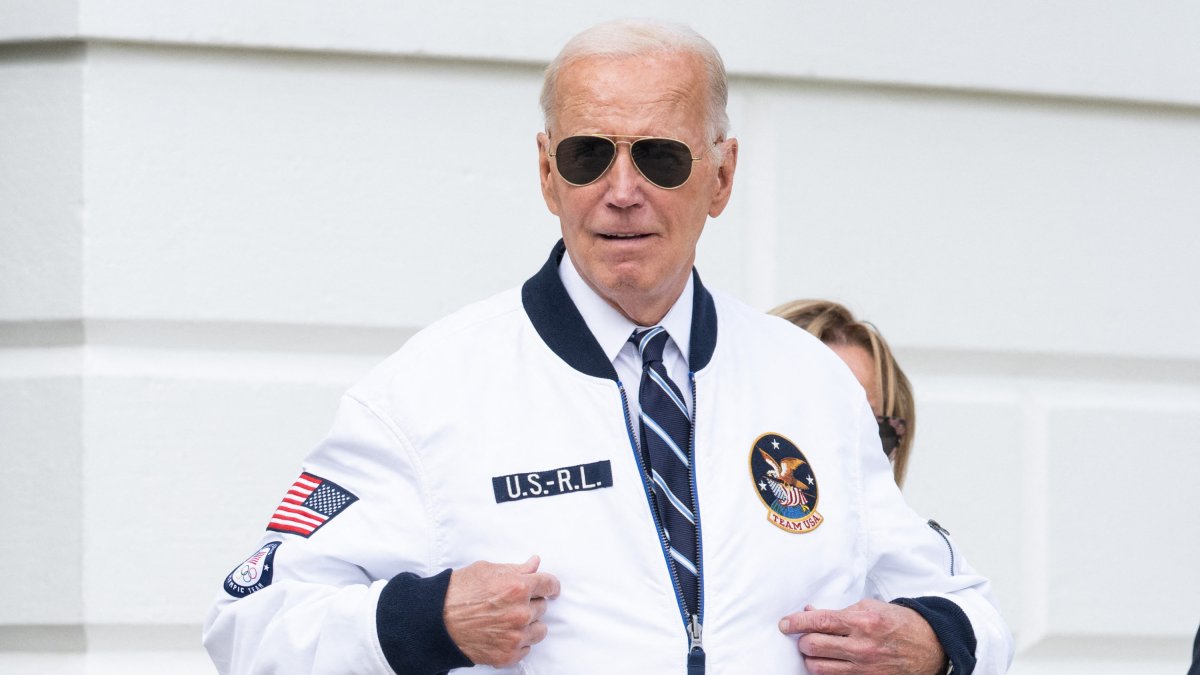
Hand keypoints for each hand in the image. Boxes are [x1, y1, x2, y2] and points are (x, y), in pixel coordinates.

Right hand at [443, 555, 560, 666]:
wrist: (435, 621)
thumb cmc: (457, 593)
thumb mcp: (487, 570)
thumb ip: (516, 569)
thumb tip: (535, 564)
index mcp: (517, 587)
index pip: (550, 585)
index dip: (549, 585)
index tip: (549, 588)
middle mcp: (520, 612)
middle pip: (543, 606)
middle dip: (531, 603)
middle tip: (511, 602)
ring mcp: (515, 636)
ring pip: (539, 630)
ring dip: (529, 624)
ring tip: (508, 620)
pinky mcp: (508, 655)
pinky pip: (526, 648)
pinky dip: (518, 642)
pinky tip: (502, 634)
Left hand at [778, 599, 945, 674]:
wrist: (931, 646)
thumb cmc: (900, 623)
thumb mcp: (871, 607)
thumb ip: (839, 611)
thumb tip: (810, 612)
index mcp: (862, 622)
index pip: (819, 621)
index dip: (796, 622)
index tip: (785, 623)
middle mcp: (861, 647)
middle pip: (812, 646)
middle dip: (803, 640)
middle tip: (805, 636)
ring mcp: (864, 668)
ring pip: (817, 668)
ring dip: (811, 659)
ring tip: (816, 651)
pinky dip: (826, 671)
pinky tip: (830, 663)